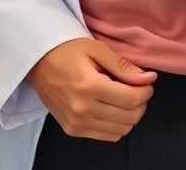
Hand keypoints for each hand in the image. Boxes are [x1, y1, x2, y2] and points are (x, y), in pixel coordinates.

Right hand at [27, 38, 154, 141]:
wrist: (36, 61)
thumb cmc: (66, 49)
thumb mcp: (95, 49)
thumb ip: (122, 66)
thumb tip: (148, 79)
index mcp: (89, 86)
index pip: (130, 100)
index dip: (145, 92)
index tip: (147, 83)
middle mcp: (83, 109)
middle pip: (129, 118)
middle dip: (140, 104)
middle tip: (137, 89)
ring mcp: (76, 123)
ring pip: (120, 130)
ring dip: (130, 116)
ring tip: (125, 98)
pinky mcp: (72, 130)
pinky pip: (106, 136)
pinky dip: (116, 125)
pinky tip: (112, 109)